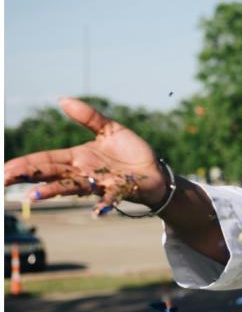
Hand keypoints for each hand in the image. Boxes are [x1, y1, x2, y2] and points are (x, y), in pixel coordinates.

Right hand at [4, 98, 167, 213]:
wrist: (155, 171)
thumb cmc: (131, 152)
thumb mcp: (110, 129)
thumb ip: (88, 117)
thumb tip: (62, 99)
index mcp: (77, 158)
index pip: (46, 160)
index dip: (25, 164)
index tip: (5, 170)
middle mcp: (83, 173)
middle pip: (51, 175)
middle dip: (28, 178)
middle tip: (5, 181)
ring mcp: (100, 183)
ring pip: (73, 187)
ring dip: (54, 191)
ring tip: (34, 196)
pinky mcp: (119, 190)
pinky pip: (110, 198)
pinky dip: (103, 205)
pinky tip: (96, 212)